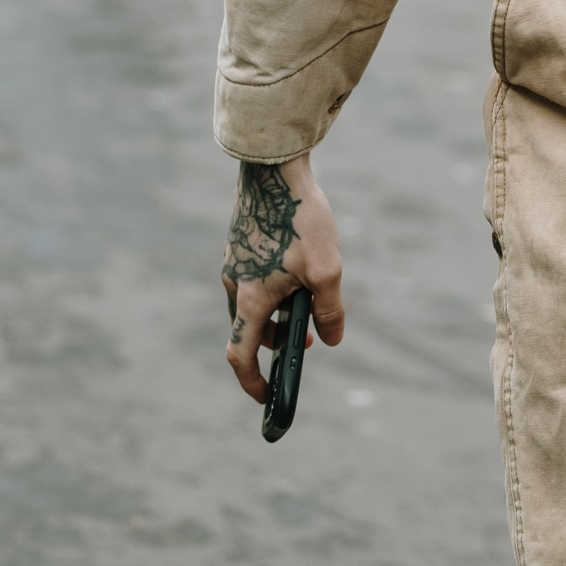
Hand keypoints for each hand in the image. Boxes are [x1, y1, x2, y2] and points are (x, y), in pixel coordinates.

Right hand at [221, 154, 344, 402]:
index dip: (252, 382)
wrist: (273, 167)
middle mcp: (235, 283)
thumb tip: (331, 340)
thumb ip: (329, 310)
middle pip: (250, 330)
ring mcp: (234, 261)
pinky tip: (299, 267)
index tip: (267, 397)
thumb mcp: (327, 269)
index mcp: (250, 299)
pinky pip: (254, 278)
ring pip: (252, 303)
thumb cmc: (300, 218)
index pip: (241, 355)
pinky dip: (273, 288)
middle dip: (277, 341)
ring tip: (309, 299)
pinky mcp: (240, 243)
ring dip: (278, 313)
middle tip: (307, 338)